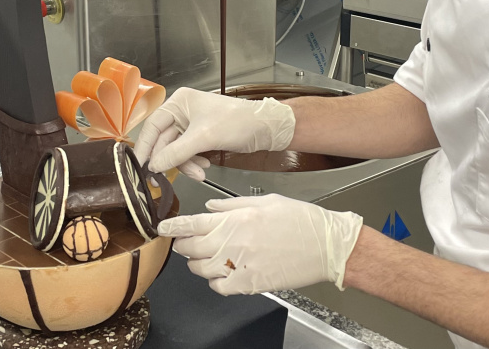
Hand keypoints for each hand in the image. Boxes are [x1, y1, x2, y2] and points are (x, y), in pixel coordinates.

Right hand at [134, 88, 295, 180]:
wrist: (265, 129)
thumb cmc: (237, 122)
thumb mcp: (204, 137)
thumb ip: (176, 152)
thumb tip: (154, 166)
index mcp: (180, 102)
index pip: (153, 125)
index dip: (145, 146)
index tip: (139, 165)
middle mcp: (182, 111)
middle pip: (164, 140)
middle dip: (170, 160)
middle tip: (161, 180)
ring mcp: (191, 125)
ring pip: (176, 150)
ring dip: (184, 164)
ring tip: (199, 173)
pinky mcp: (201, 137)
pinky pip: (188, 153)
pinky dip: (193, 163)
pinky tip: (204, 167)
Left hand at [158, 194, 362, 294]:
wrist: (326, 246)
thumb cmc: (300, 220)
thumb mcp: (264, 201)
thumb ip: (231, 205)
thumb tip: (210, 207)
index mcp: (236, 219)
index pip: (192, 224)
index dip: (173, 226)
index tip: (162, 227)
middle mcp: (234, 242)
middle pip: (191, 248)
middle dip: (184, 245)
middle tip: (185, 243)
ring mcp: (241, 265)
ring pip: (201, 270)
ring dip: (197, 264)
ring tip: (202, 259)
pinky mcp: (250, 284)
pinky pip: (220, 287)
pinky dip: (215, 281)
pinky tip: (221, 273)